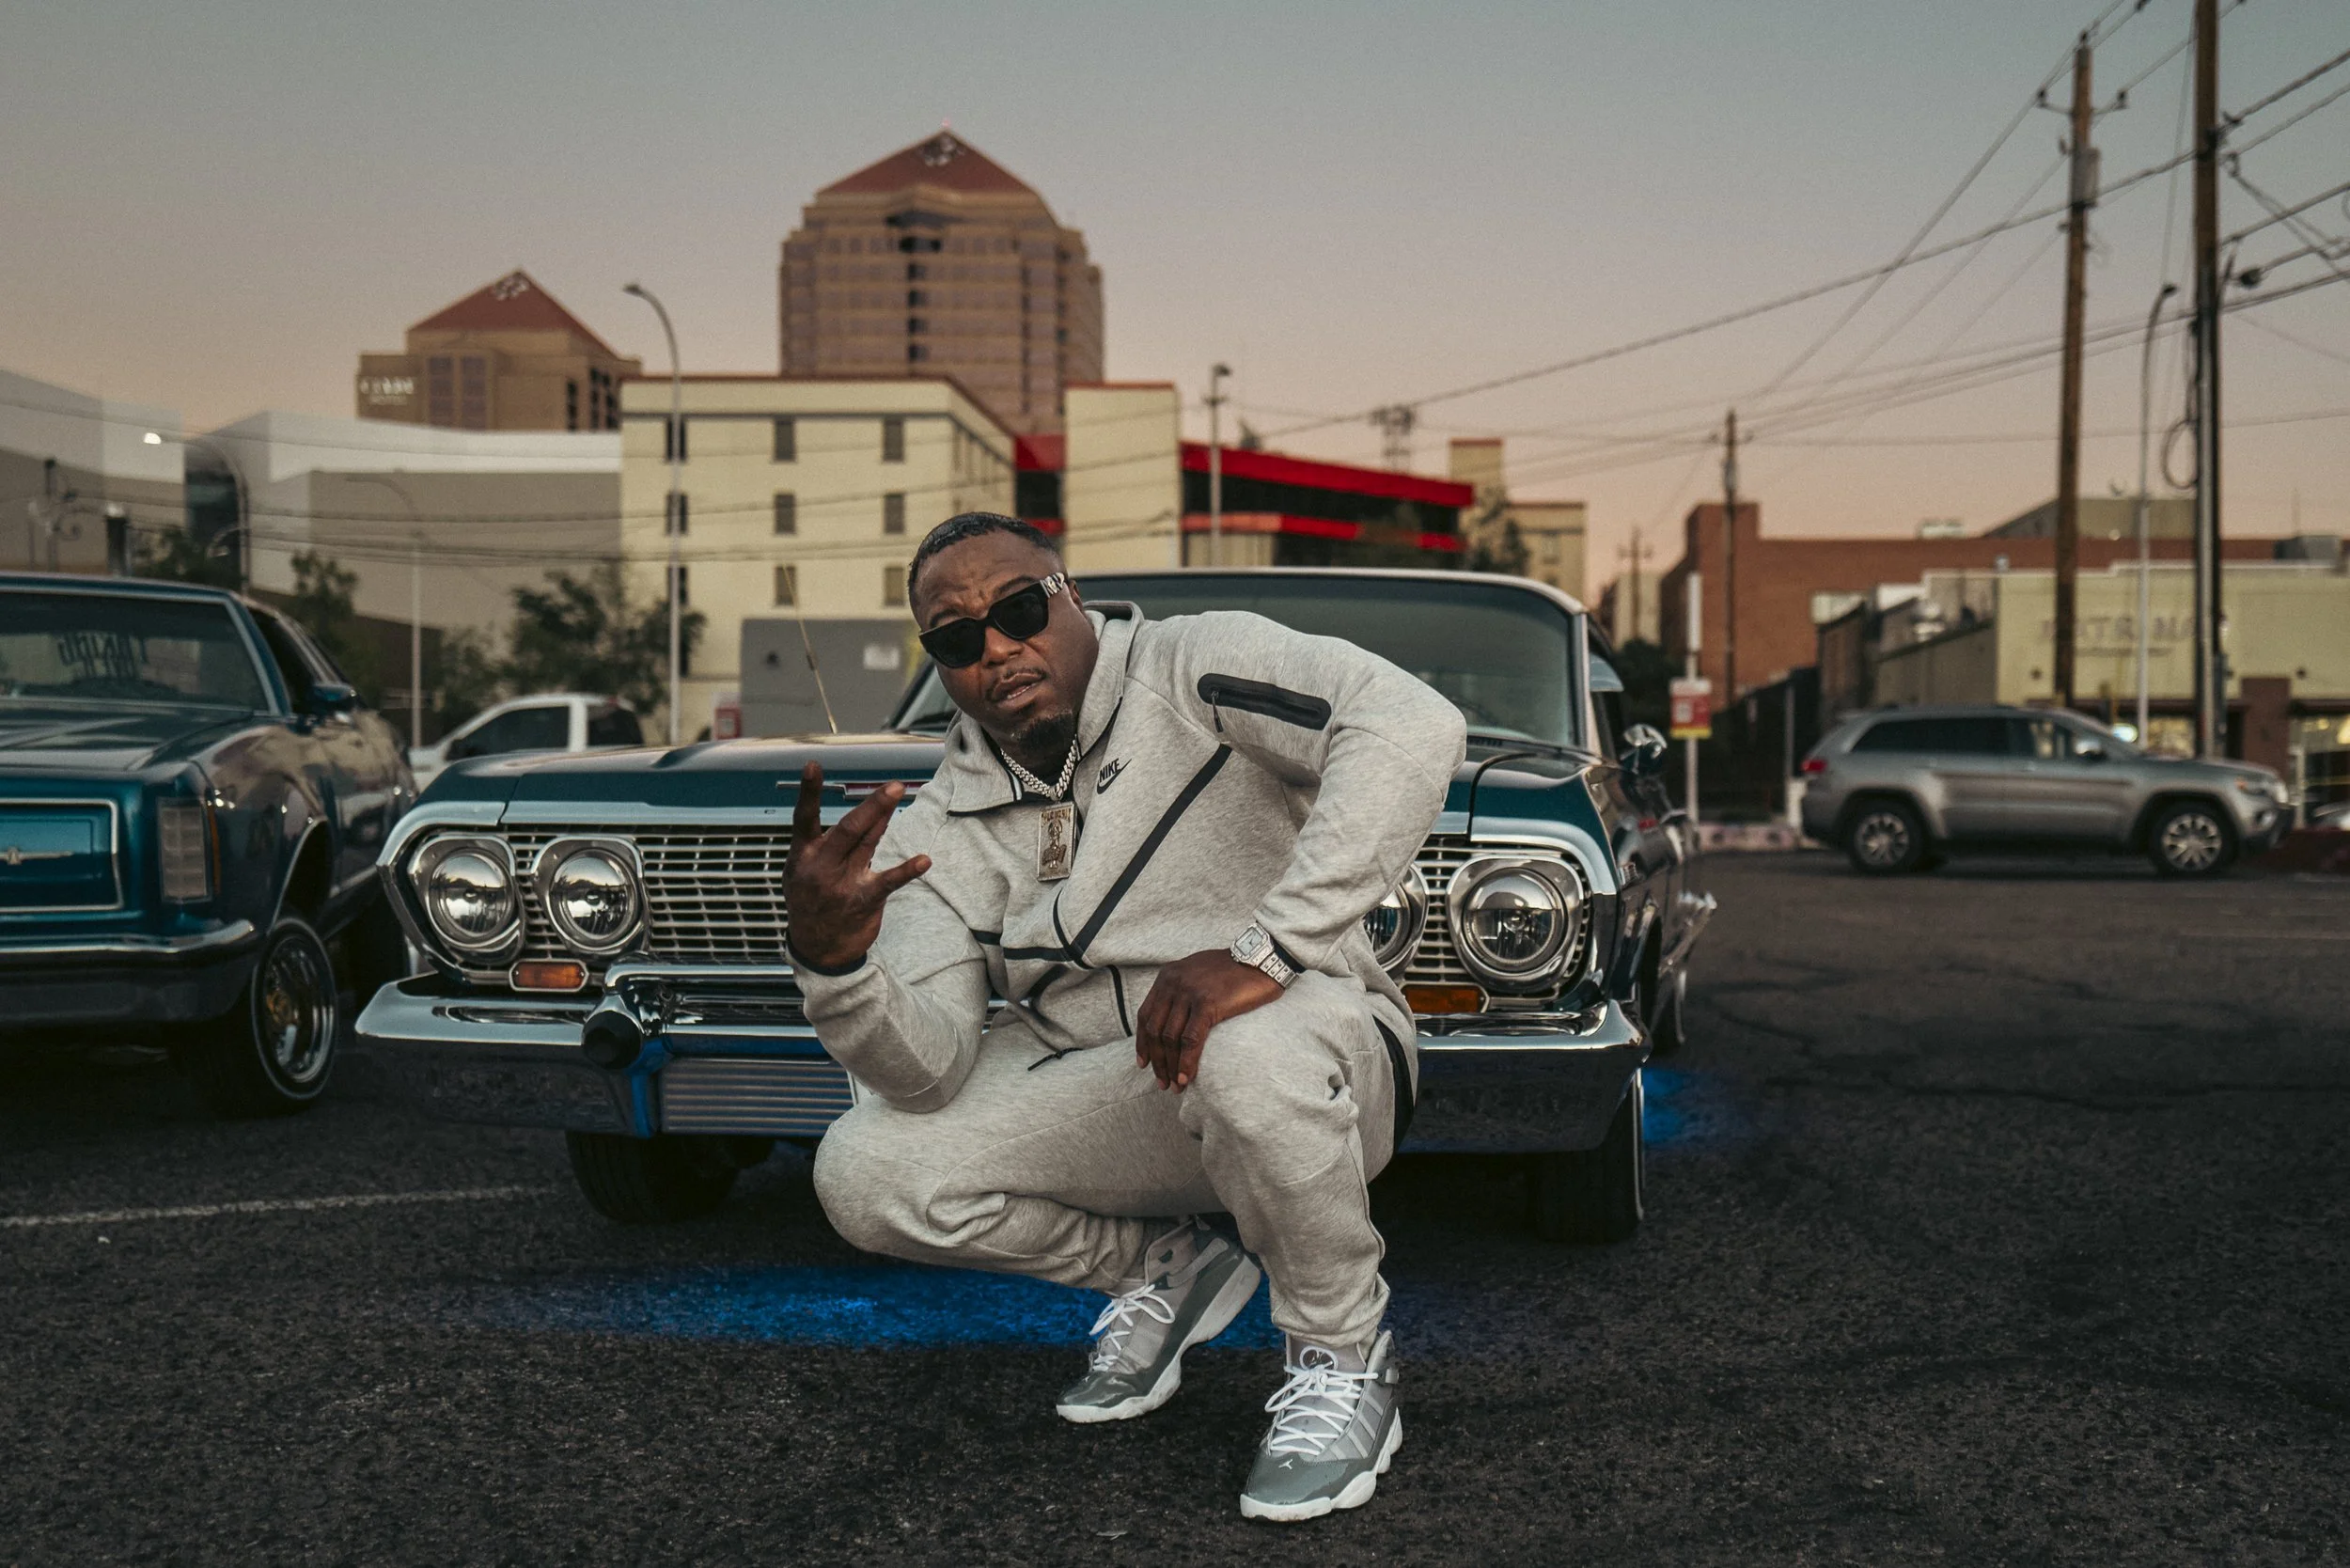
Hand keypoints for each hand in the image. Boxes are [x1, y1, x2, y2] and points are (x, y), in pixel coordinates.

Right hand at [785, 762, 930, 971]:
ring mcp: (842, 883)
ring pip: (867, 843)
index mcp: (803, 855)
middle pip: (847, 828)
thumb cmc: (811, 901)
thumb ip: (827, 842)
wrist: (817, 949)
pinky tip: (924, 860)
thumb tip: (866, 813)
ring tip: (898, 792)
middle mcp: (821, 866)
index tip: (812, 766)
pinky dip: (907, 870)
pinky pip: (888, 881)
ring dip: (883, 817)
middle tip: (891, 786)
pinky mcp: (863, 900)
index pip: (804, 818)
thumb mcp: (803, 871)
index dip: (808, 792)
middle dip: (870, 805)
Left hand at [1134, 949, 1282, 1091]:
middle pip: (1154, 1030)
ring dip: (1170, 1067)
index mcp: (1167, 976)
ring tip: (1176, 1086)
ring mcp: (1189, 992)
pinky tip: (1187, 1077)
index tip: (1144, 1064)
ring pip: (1170, 1038)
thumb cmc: (1235, 970)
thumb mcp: (1198, 973)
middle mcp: (1173, 983)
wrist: (1262, 959)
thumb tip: (1175, 1020)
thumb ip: (1182, 991)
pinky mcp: (1207, 1003)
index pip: (1145, 1015)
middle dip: (1157, 1061)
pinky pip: (1190, 1040)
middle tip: (1163, 1083)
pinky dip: (1186, 1062)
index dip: (1143, 1043)